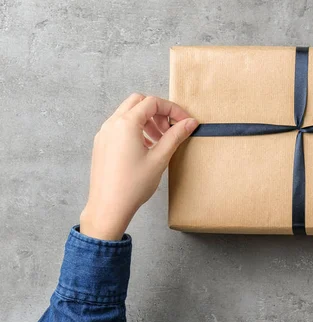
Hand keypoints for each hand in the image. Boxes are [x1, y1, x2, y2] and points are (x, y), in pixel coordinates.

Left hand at [80, 94, 198, 239]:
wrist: (108, 206)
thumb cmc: (133, 185)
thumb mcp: (160, 158)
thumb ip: (175, 136)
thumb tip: (190, 123)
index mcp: (126, 124)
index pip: (152, 103)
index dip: (172, 109)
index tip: (185, 122)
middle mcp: (112, 124)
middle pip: (138, 102)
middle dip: (158, 112)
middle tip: (170, 129)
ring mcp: (104, 133)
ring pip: (128, 113)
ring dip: (147, 120)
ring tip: (159, 140)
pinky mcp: (101, 144)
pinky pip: (119, 126)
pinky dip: (135, 129)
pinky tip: (145, 148)